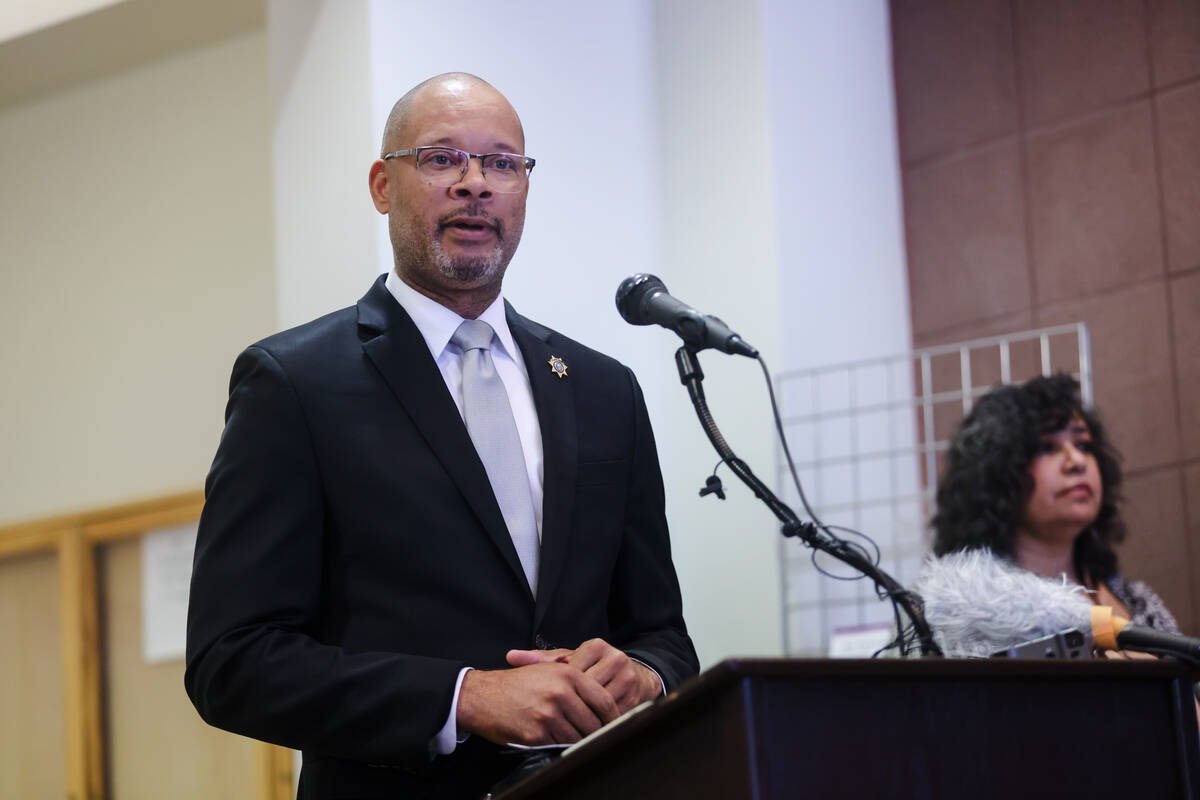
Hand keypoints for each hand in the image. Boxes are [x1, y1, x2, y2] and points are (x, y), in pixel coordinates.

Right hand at [456, 661, 619, 746]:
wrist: (482, 696)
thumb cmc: (517, 684)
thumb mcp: (548, 670)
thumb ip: (577, 683)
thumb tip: (604, 703)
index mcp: (568, 674)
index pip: (604, 700)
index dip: (613, 716)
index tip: (615, 724)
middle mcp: (561, 693)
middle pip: (595, 723)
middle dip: (597, 733)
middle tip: (598, 737)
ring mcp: (549, 715)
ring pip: (578, 738)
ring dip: (579, 742)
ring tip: (575, 739)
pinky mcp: (537, 734)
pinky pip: (559, 746)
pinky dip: (560, 747)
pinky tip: (555, 740)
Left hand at [507, 638, 662, 713]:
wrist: (633, 674)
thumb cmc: (593, 668)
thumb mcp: (569, 660)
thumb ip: (541, 659)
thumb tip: (511, 656)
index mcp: (596, 646)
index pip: (572, 670)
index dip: (559, 688)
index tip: (546, 700)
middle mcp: (614, 658)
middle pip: (586, 688)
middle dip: (571, 704)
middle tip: (551, 718)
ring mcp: (627, 677)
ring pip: (599, 703)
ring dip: (584, 717)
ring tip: (565, 728)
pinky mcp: (635, 695)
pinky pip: (612, 715)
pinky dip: (598, 725)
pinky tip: (585, 732)